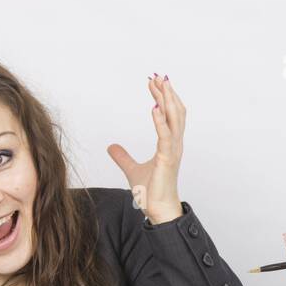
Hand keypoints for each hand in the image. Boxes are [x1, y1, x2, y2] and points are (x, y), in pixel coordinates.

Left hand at [107, 74, 184, 223]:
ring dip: (167, 100)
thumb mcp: (132, 169)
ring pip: (174, 119)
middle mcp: (174, 145)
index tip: (154, 83)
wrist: (158, 210)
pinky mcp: (167, 159)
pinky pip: (165, 136)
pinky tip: (154, 107)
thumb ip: (123, 156)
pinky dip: (160, 121)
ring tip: (160, 83)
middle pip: (174, 112)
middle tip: (158, 76)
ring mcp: (173, 151)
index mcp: (169, 145)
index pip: (169, 115)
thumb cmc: (152, 192)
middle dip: (167, 92)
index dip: (163, 98)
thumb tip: (111, 147)